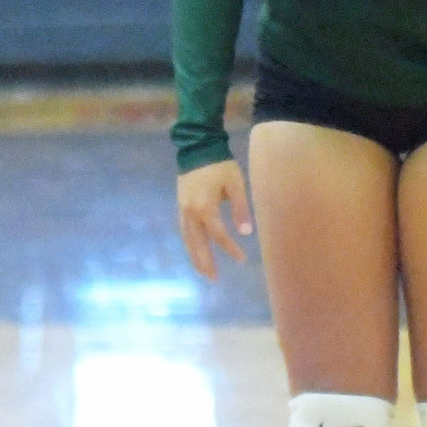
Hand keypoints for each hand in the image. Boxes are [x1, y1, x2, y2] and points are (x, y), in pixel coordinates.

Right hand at [176, 160, 253, 278]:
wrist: (197, 148)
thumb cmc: (220, 165)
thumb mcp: (235, 184)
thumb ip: (240, 209)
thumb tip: (246, 233)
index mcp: (205, 207)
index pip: (219, 235)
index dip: (230, 249)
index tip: (241, 259)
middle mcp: (191, 213)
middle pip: (197, 244)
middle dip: (206, 262)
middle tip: (214, 279)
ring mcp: (183, 210)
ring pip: (187, 240)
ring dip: (195, 257)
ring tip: (203, 271)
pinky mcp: (180, 206)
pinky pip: (184, 231)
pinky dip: (189, 244)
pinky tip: (195, 250)